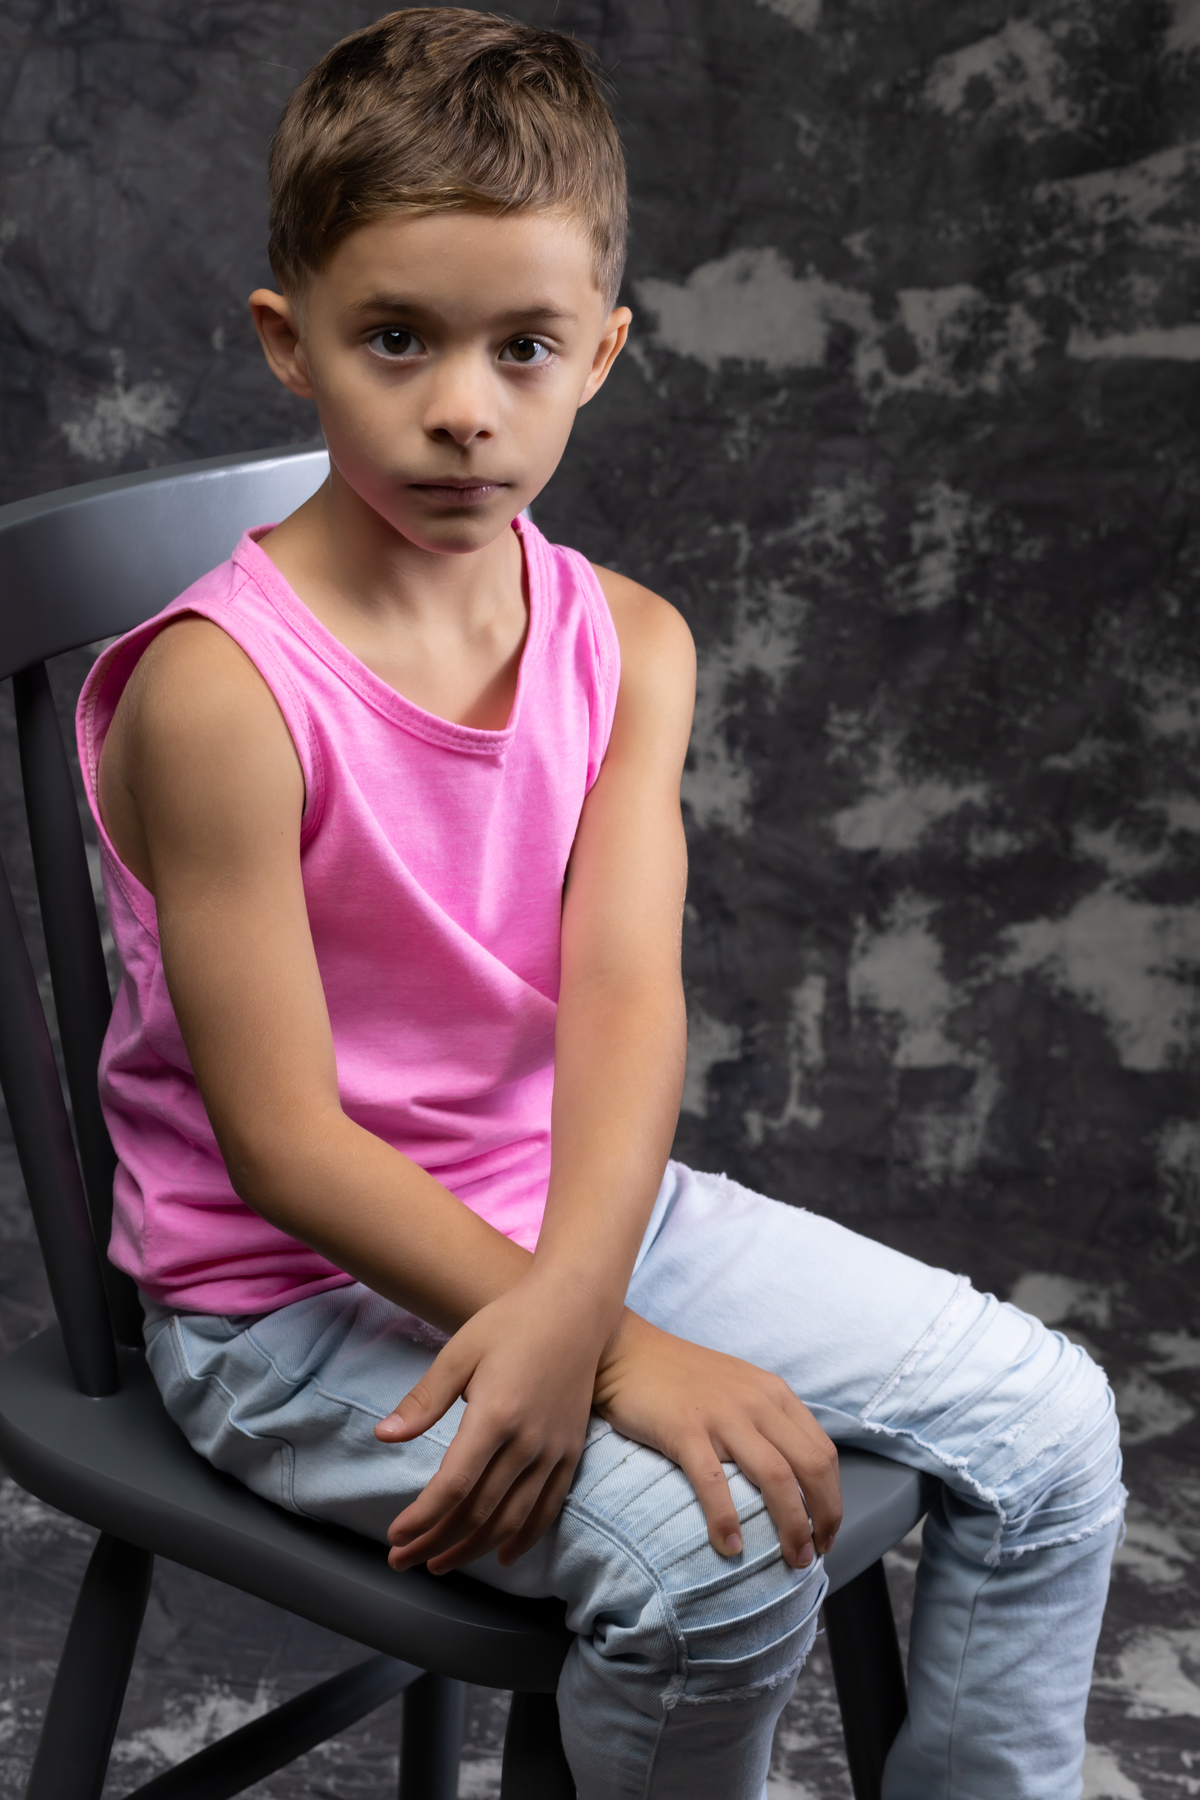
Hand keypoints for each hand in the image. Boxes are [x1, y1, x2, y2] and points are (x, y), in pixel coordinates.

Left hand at [375, 1273, 607, 1574]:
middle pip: (477, 1511)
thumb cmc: (511, 1322)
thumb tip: (384, 1436)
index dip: (422, 1518)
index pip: (453, 1486)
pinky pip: (549, 1507)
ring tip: (441, 1564)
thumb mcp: (459, 1351)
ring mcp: (554, 1449)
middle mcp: (528, 1441)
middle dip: (435, 1542)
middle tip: (403, 1560)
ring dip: (474, 1549)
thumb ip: (425, 1400)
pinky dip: (525, 1537)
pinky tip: (504, 1555)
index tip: (395, 1536)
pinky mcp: (572, 1450)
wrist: (574, 1306)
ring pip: (512, 1519)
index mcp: (495, 1415)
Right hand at [591, 1311, 840, 1568]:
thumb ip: (765, 1419)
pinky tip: (731, 1547)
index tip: (825, 1531)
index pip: (823, 1451)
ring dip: (792, 1525)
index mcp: (774, 1393)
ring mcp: (722, 1415)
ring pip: (777, 1477)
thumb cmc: (679, 1376)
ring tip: (791, 1559)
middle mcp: (757, 1402)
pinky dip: (727, 1520)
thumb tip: (789, 1474)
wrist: (625, 1351)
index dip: (833, 1498)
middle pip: (812, 1467)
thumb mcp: (738, 1387)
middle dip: (824, 1517)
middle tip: (814, 1554)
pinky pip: (714, 1482)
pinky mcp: (684, 1429)